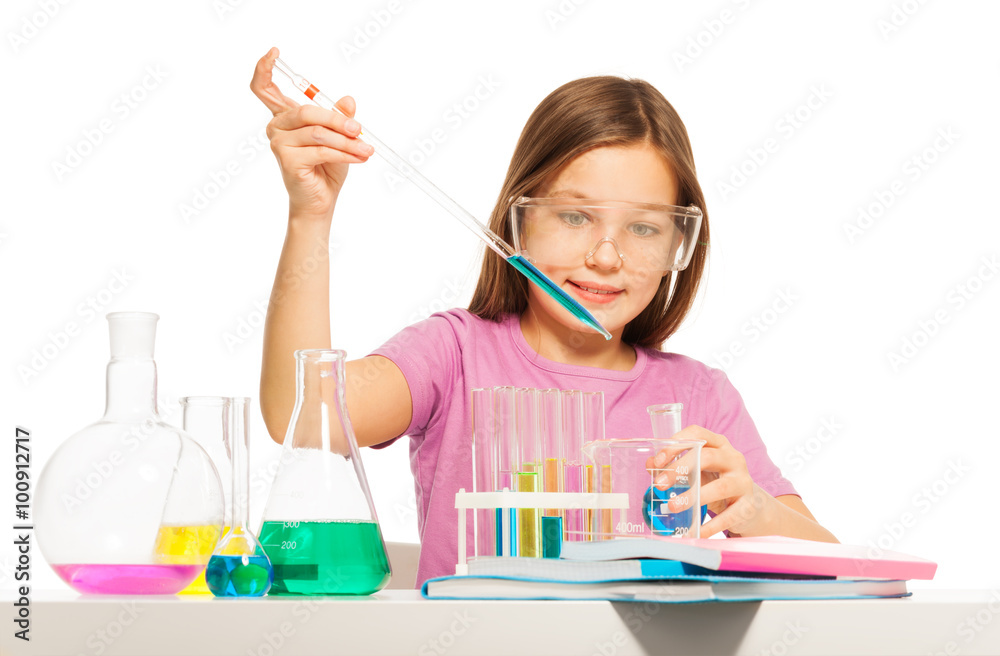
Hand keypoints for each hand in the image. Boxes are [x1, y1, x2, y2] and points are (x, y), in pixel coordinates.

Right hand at [250, 47, 373, 219]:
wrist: (320, 201)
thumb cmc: (326, 168)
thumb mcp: (339, 137)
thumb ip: (340, 117)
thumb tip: (348, 100)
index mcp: (285, 117)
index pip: (265, 89)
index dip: (265, 68)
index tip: (274, 52)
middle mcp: (276, 127)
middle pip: (307, 111)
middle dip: (338, 120)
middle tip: (360, 130)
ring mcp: (278, 144)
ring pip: (318, 132)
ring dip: (347, 141)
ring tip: (365, 150)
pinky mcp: (287, 160)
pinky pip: (321, 149)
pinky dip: (344, 153)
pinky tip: (359, 157)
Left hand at [647, 425, 777, 538]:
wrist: (752, 506)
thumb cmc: (718, 482)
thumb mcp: (698, 471)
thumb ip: (676, 466)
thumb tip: (650, 464)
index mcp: (720, 444)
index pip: (697, 434)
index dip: (675, 444)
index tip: (657, 461)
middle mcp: (734, 459)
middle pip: (707, 457)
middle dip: (680, 469)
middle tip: (659, 484)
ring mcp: (744, 482)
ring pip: (719, 487)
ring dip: (692, 498)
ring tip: (672, 507)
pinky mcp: (749, 505)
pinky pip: (728, 516)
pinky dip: (710, 526)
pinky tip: (693, 531)